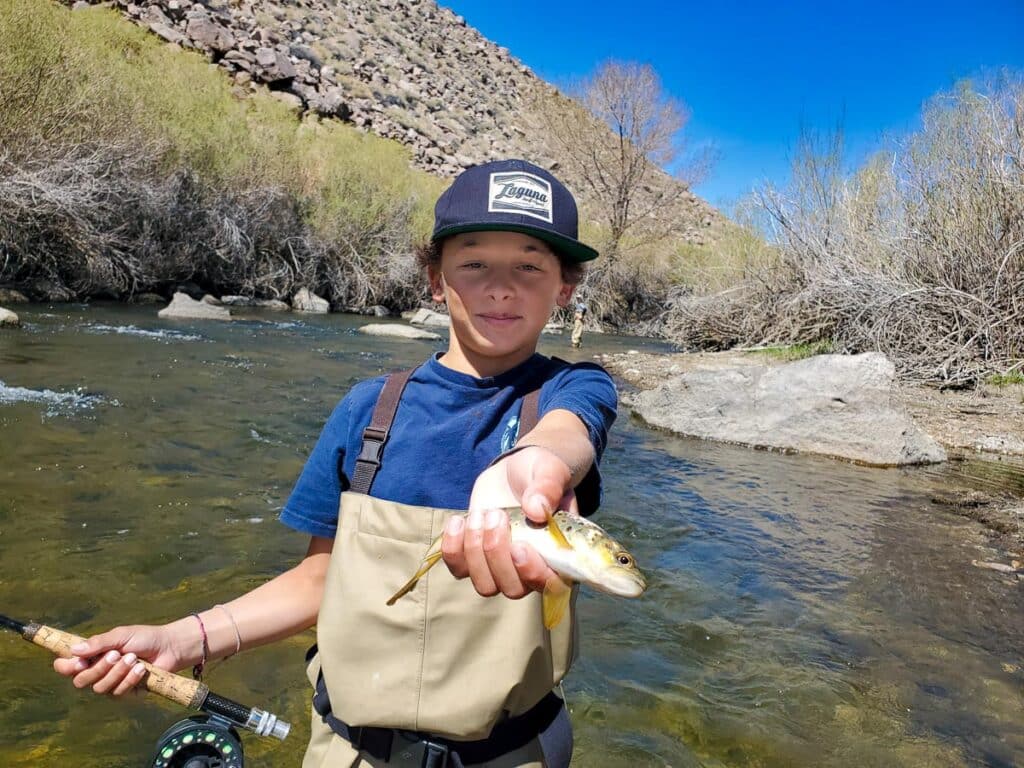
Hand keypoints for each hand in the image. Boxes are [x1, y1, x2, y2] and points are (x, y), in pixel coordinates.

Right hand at [52, 622, 193, 696]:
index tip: (79, 661)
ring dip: (117, 672)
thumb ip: (98, 643)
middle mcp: (97, 672)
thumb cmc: (143, 638)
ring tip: (134, 658)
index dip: (66, 667)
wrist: (169, 647)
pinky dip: (130, 679)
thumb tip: (74, 650)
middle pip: (80, 681)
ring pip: (100, 688)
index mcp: (91, 656)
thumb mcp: (120, 636)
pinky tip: (141, 669)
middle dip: (98, 668)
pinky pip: (118, 693)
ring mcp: (110, 684)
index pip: (66, 667)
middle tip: (116, 654)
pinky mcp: (125, 693)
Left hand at [442, 446, 578, 598]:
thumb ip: (547, 488)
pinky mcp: (475, 560)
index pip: (552, 583)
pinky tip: (459, 520)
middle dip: (497, 554)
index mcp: (558, 554)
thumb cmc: (539, 473)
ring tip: (479, 514)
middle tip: (496, 514)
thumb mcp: (549, 471)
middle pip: (513, 589)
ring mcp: (501, 568)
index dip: (533, 573)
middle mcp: (531, 569)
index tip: (518, 546)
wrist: (513, 470)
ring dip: (475, 550)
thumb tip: (536, 510)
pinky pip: (459, 570)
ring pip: (485, 585)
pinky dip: (453, 548)